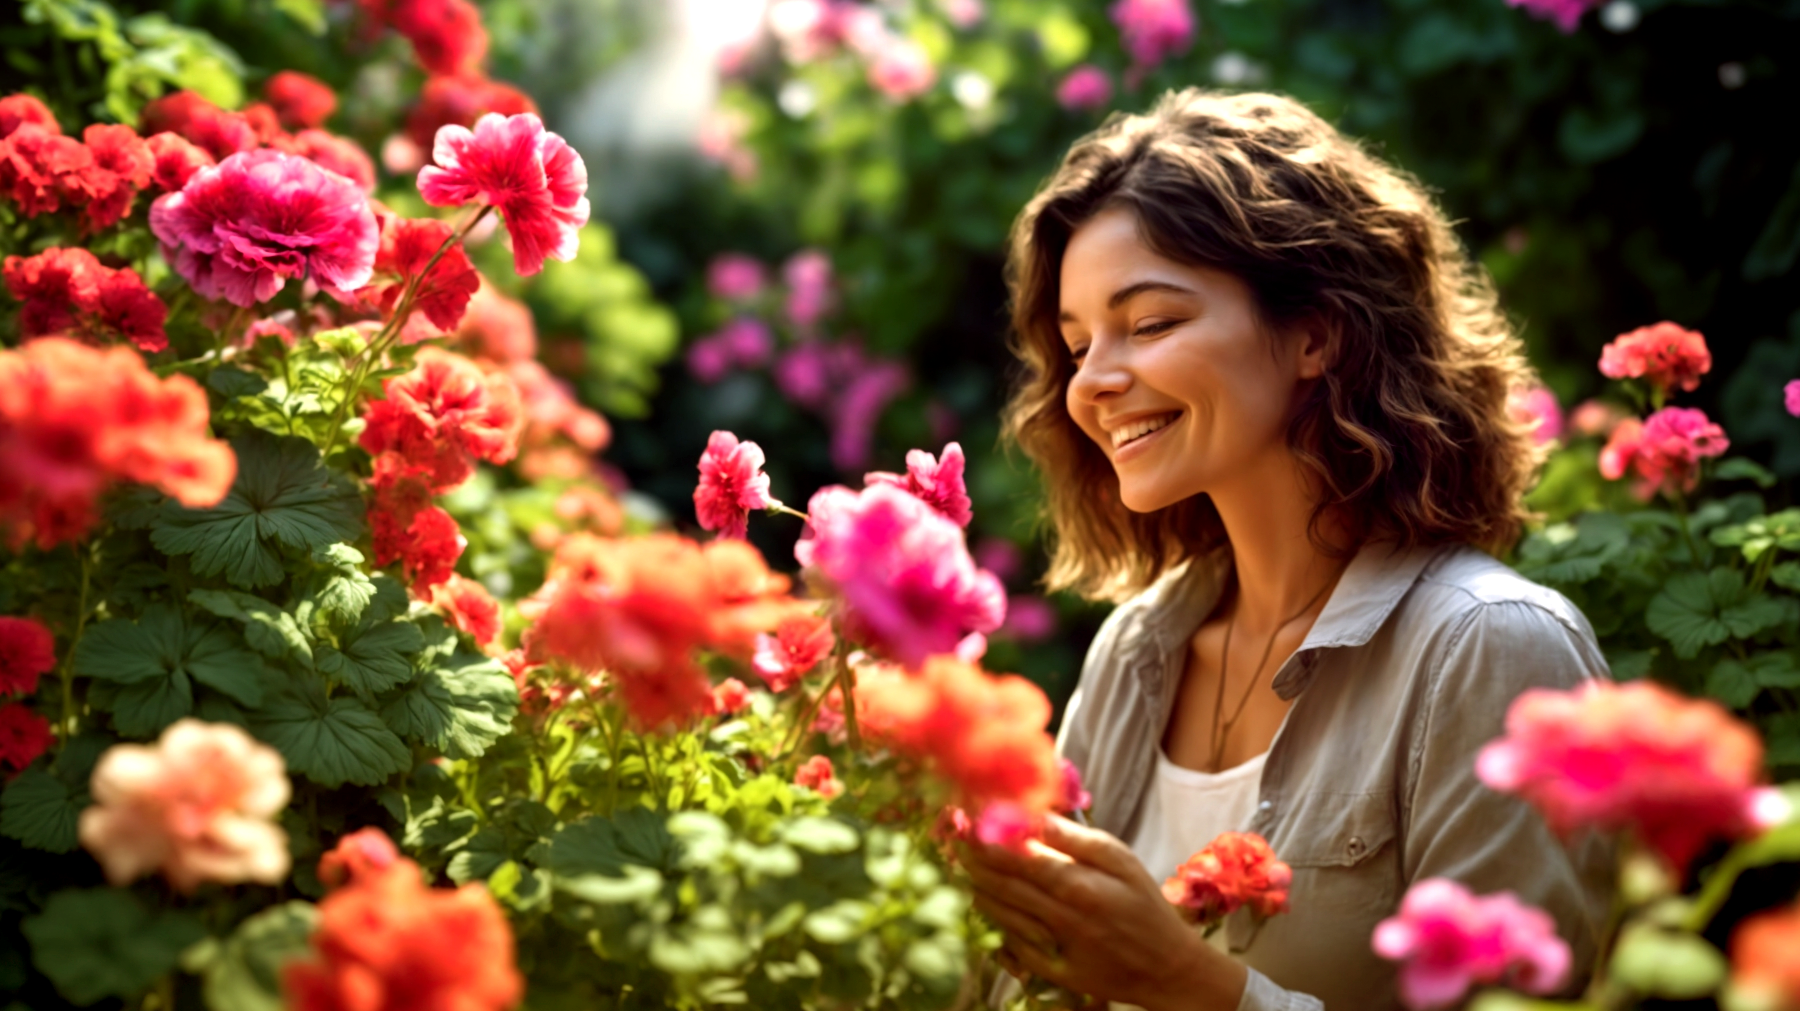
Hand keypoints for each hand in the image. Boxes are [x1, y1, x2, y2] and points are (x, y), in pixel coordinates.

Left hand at [960, 814, 1247, 1010]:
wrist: (1165, 968)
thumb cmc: (1144, 904)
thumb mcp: (1120, 860)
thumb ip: (1073, 837)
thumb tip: (1034, 812)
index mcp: (1076, 884)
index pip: (1013, 854)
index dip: (982, 833)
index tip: (964, 814)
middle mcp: (1056, 916)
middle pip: (997, 881)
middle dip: (970, 855)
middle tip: (953, 834)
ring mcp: (1049, 946)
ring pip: (996, 910)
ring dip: (974, 883)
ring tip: (962, 860)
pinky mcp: (1046, 969)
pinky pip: (1006, 940)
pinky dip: (992, 917)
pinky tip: (984, 898)